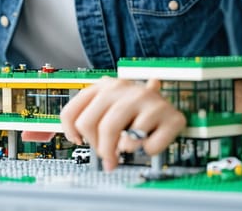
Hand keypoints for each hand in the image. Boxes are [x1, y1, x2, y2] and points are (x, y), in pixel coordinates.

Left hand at [59, 77, 186, 170]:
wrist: (169, 106)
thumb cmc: (134, 112)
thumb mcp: (110, 108)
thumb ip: (89, 119)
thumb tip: (75, 139)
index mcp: (104, 86)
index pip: (72, 113)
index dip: (71, 133)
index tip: (80, 141)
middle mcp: (122, 88)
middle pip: (89, 125)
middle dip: (97, 147)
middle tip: (108, 155)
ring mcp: (146, 99)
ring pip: (115, 134)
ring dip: (118, 151)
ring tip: (126, 150)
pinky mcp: (169, 115)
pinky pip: (148, 146)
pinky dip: (148, 151)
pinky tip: (149, 141)